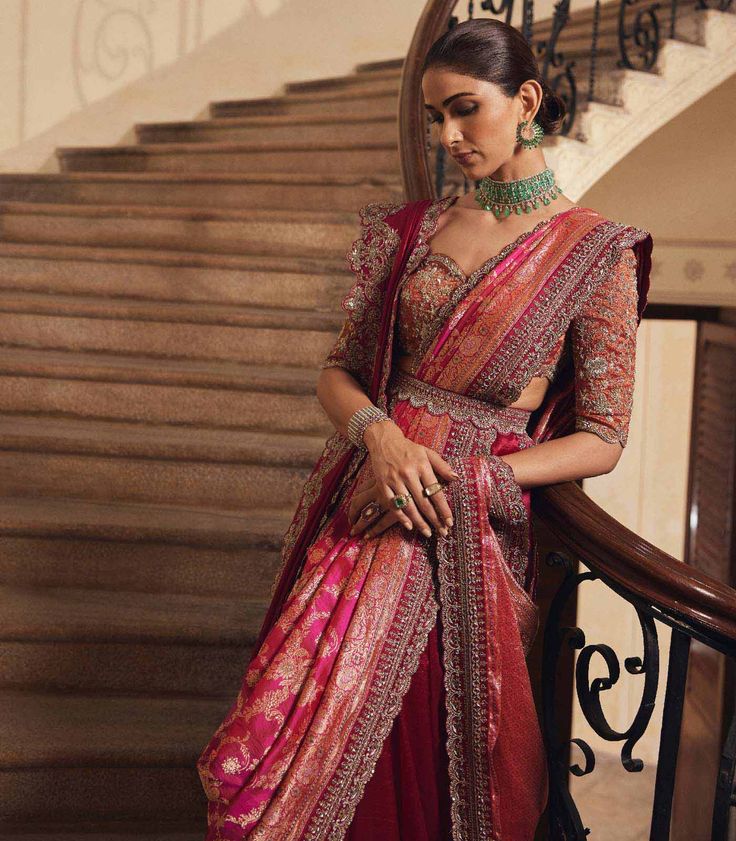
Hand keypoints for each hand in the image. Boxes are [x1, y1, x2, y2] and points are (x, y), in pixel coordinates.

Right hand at [352, 420, 458, 538]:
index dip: (444, 509)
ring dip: (419, 522)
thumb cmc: (409, 448)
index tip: (450, 522)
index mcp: (422, 466)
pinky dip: (400, 516)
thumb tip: (456, 478)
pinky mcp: (382, 484)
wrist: (384, 440)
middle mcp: (408, 473)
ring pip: (408, 506)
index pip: (436, 492)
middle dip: (434, 519)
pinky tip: (409, 525)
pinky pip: (392, 504)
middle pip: (423, 502)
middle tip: (442, 532)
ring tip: (427, 532)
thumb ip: (442, 465)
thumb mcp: (427, 452)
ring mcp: (394, 480)